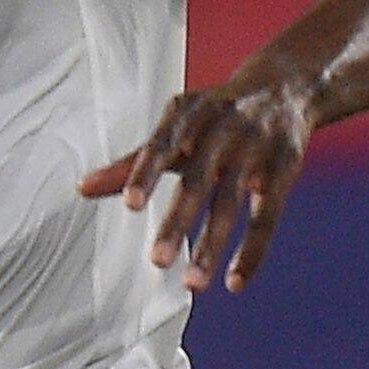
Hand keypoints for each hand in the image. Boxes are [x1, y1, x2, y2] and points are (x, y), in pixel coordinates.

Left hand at [81, 65, 312, 291]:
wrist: (286, 85)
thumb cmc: (216, 113)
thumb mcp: (177, 126)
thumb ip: (133, 161)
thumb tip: (82, 187)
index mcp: (189, 113)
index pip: (163, 145)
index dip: (146, 173)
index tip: (131, 206)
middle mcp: (224, 127)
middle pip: (198, 179)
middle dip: (179, 222)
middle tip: (158, 261)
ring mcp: (257, 147)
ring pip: (232, 202)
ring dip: (213, 245)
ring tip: (193, 283)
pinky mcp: (285, 167)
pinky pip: (269, 214)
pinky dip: (252, 250)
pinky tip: (234, 282)